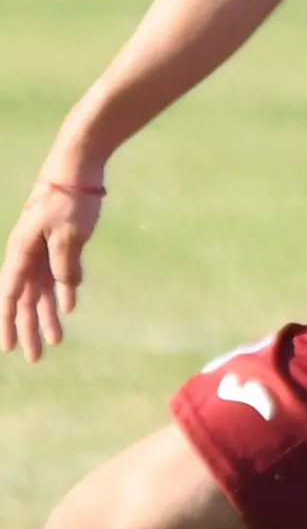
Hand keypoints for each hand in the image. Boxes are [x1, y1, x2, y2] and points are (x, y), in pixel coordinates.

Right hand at [2, 167, 103, 361]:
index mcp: (21, 253)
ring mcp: (43, 249)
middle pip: (26, 299)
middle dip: (29, 329)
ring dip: (47, 316)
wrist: (76, 170)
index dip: (9, 323)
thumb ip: (65, 265)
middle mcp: (27, 254)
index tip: (8, 348)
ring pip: (42, 291)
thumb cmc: (68, 200)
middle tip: (35, 357)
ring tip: (55, 341)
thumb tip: (66, 292)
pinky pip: (58, 275)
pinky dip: (63, 292)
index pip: (11, 296)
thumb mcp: (69, 235)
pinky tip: (67, 309)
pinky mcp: (60, 243)